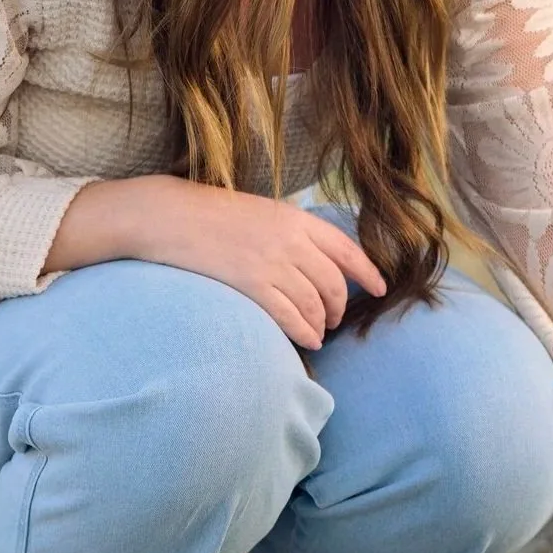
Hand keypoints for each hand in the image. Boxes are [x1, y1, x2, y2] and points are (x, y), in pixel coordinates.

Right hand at [63, 177, 386, 348]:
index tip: (380, 288)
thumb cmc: (212, 214)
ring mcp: (272, 262)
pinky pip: (291, 316)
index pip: (346, 249)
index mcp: (296, 218)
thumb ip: (291, 232)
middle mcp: (291, 240)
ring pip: (315, 303)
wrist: (172, 215)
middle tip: (336, 319)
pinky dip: (305, 332)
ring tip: (319, 332)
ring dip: (322, 323)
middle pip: (334, 282)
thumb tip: (315, 259)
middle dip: (340, 306)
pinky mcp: (252, 284)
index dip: (368, 272)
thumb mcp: (262, 212)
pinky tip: (308, 340)